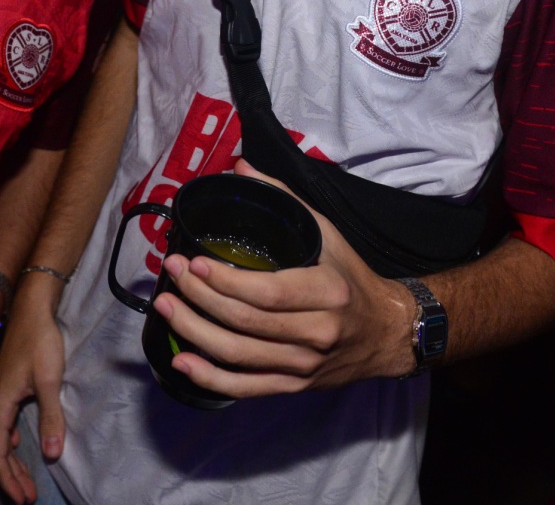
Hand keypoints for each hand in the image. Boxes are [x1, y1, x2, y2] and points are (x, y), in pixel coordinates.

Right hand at [0, 275, 67, 503]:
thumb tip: (53, 455)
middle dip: (11, 477)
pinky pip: (5, 425)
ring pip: (2, 438)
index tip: (22, 498)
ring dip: (12, 462)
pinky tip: (19, 446)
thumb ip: (50, 418)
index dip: (8, 479)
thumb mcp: (49, 381)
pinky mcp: (7, 389)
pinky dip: (12, 443)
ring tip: (24, 482)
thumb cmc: (40, 341)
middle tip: (26, 497)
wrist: (32, 308)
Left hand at [154, 160, 412, 398]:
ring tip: (167, 307)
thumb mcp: (329, 234)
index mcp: (327, 293)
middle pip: (247, 322)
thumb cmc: (352, 279)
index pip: (269, 292)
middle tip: (173, 274)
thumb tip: (241, 167)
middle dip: (201, 298)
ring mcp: (304, 364)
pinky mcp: (294, 385)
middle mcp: (317, 332)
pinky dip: (211, 378)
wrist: (387, 333)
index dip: (227, 282)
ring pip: (240, 354)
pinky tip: (182, 362)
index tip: (195, 262)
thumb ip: (284, 199)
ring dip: (195, 333)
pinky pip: (246, 387)